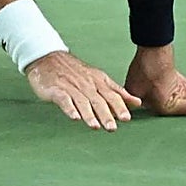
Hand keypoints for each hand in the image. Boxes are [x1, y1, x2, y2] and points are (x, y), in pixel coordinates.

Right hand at [24, 51, 142, 130]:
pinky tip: (74, 117)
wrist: (48, 57)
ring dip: (89, 114)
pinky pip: (64, 99)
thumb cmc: (75, 71)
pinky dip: (69, 108)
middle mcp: (86, 84)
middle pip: (97, 100)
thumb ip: (117, 91)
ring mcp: (70, 86)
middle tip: (112, 128)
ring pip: (82, 101)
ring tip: (95, 126)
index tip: (126, 118)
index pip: (111, 94)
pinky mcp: (56, 89)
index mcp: (97, 80)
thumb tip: (137, 102)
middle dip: (106, 114)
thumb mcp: (99, 77)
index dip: (119, 106)